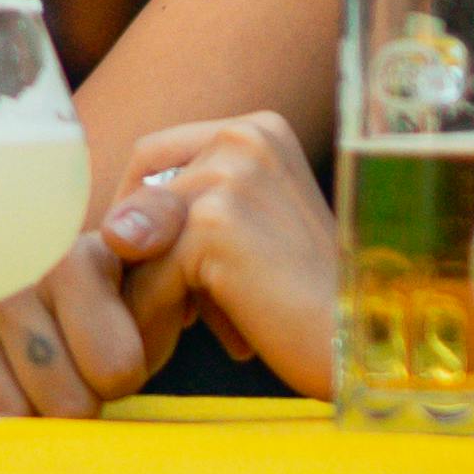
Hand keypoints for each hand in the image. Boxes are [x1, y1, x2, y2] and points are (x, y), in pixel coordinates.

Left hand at [0, 114, 338, 412]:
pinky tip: (212, 344)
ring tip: (191, 335)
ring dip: (147, 299)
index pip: (154, 157)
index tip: (172, 275)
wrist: (369, 336)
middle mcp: (244, 135)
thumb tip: (104, 236)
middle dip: (139, 260)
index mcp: (258, 129)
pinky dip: (157, 325)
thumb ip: (191, 217)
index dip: (145, 222)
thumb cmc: (312, 296)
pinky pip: (145, 282)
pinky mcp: (215, 223)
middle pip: (136, 197)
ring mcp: (230, 173)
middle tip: (180, 311)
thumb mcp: (250, 234)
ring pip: (135, 247)